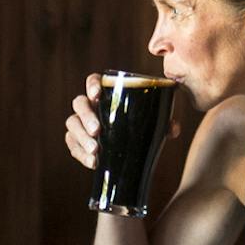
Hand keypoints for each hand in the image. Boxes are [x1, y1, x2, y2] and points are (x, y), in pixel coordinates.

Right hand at [64, 72, 180, 170]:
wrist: (134, 151)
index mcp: (108, 94)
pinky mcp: (78, 142)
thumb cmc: (143, 128)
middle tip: (97, 131)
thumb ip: (166, 123)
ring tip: (95, 151)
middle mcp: (91, 106)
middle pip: (79, 103)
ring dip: (80, 137)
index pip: (94, 81)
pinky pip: (72, 145)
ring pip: (72, 124)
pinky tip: (92, 163)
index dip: (92, 85)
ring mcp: (81, 124)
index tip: (97, 95)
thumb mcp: (156, 124)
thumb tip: (173, 128)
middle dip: (86, 116)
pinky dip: (80, 154)